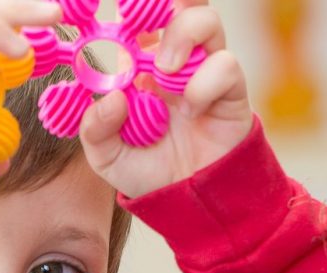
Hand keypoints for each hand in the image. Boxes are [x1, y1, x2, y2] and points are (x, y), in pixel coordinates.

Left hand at [77, 1, 253, 198]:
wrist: (187, 200)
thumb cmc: (146, 171)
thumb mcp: (106, 156)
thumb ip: (96, 129)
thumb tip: (112, 96)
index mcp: (138, 64)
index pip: (135, 17)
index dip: (130, 7)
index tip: (115, 12)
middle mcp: (172, 58)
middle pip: (179, 4)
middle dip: (166, 0)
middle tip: (142, 16)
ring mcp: (202, 68)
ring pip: (205, 19)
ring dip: (182, 36)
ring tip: (165, 72)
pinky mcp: (231, 87)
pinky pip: (225, 64)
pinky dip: (206, 82)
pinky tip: (192, 109)